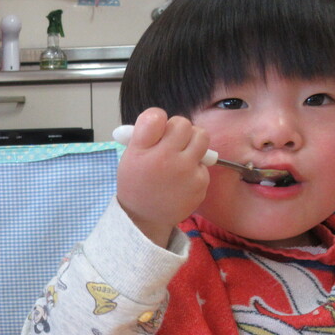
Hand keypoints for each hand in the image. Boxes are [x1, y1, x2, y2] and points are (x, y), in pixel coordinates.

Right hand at [116, 107, 211, 245]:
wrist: (145, 218)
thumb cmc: (137, 183)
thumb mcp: (130, 157)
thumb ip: (143, 134)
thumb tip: (161, 117)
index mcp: (143, 150)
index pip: (156, 116)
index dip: (158, 120)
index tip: (156, 130)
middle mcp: (166, 158)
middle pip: (184, 124)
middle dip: (179, 130)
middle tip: (171, 142)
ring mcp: (186, 171)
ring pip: (201, 138)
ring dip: (193, 142)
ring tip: (181, 156)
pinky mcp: (200, 182)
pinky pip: (204, 162)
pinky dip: (195, 166)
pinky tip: (182, 178)